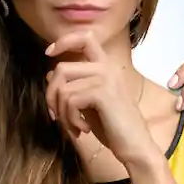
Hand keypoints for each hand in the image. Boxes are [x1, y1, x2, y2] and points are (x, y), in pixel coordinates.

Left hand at [43, 29, 158, 165]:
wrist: (135, 146)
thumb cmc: (113, 128)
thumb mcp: (88, 104)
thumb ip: (74, 86)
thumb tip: (50, 74)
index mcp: (106, 67)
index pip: (85, 37)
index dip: (63, 41)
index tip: (48, 53)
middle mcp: (106, 68)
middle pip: (61, 68)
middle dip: (51, 94)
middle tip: (57, 116)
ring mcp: (106, 78)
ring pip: (63, 87)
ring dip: (61, 112)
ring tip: (73, 126)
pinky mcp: (102, 93)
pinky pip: (70, 100)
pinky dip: (70, 119)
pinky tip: (83, 130)